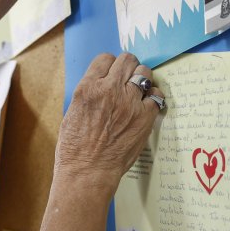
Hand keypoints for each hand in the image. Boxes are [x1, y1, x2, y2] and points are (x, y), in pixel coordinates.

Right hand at [55, 53, 163, 194]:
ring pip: (144, 73)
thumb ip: (90, 95)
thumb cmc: (74, 148)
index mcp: (88, 88)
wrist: (88, 171)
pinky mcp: (145, 117)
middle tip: (127, 78)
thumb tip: (102, 88)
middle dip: (127, 67)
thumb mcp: (73, 112)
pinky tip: (147, 105)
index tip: (111, 74)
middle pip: (127, 60)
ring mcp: (129, 103)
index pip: (105, 59)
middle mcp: (109, 90)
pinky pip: (157, 96)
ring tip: (138, 91)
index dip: (109, 65)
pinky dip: (153, 98)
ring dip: (141, 79)